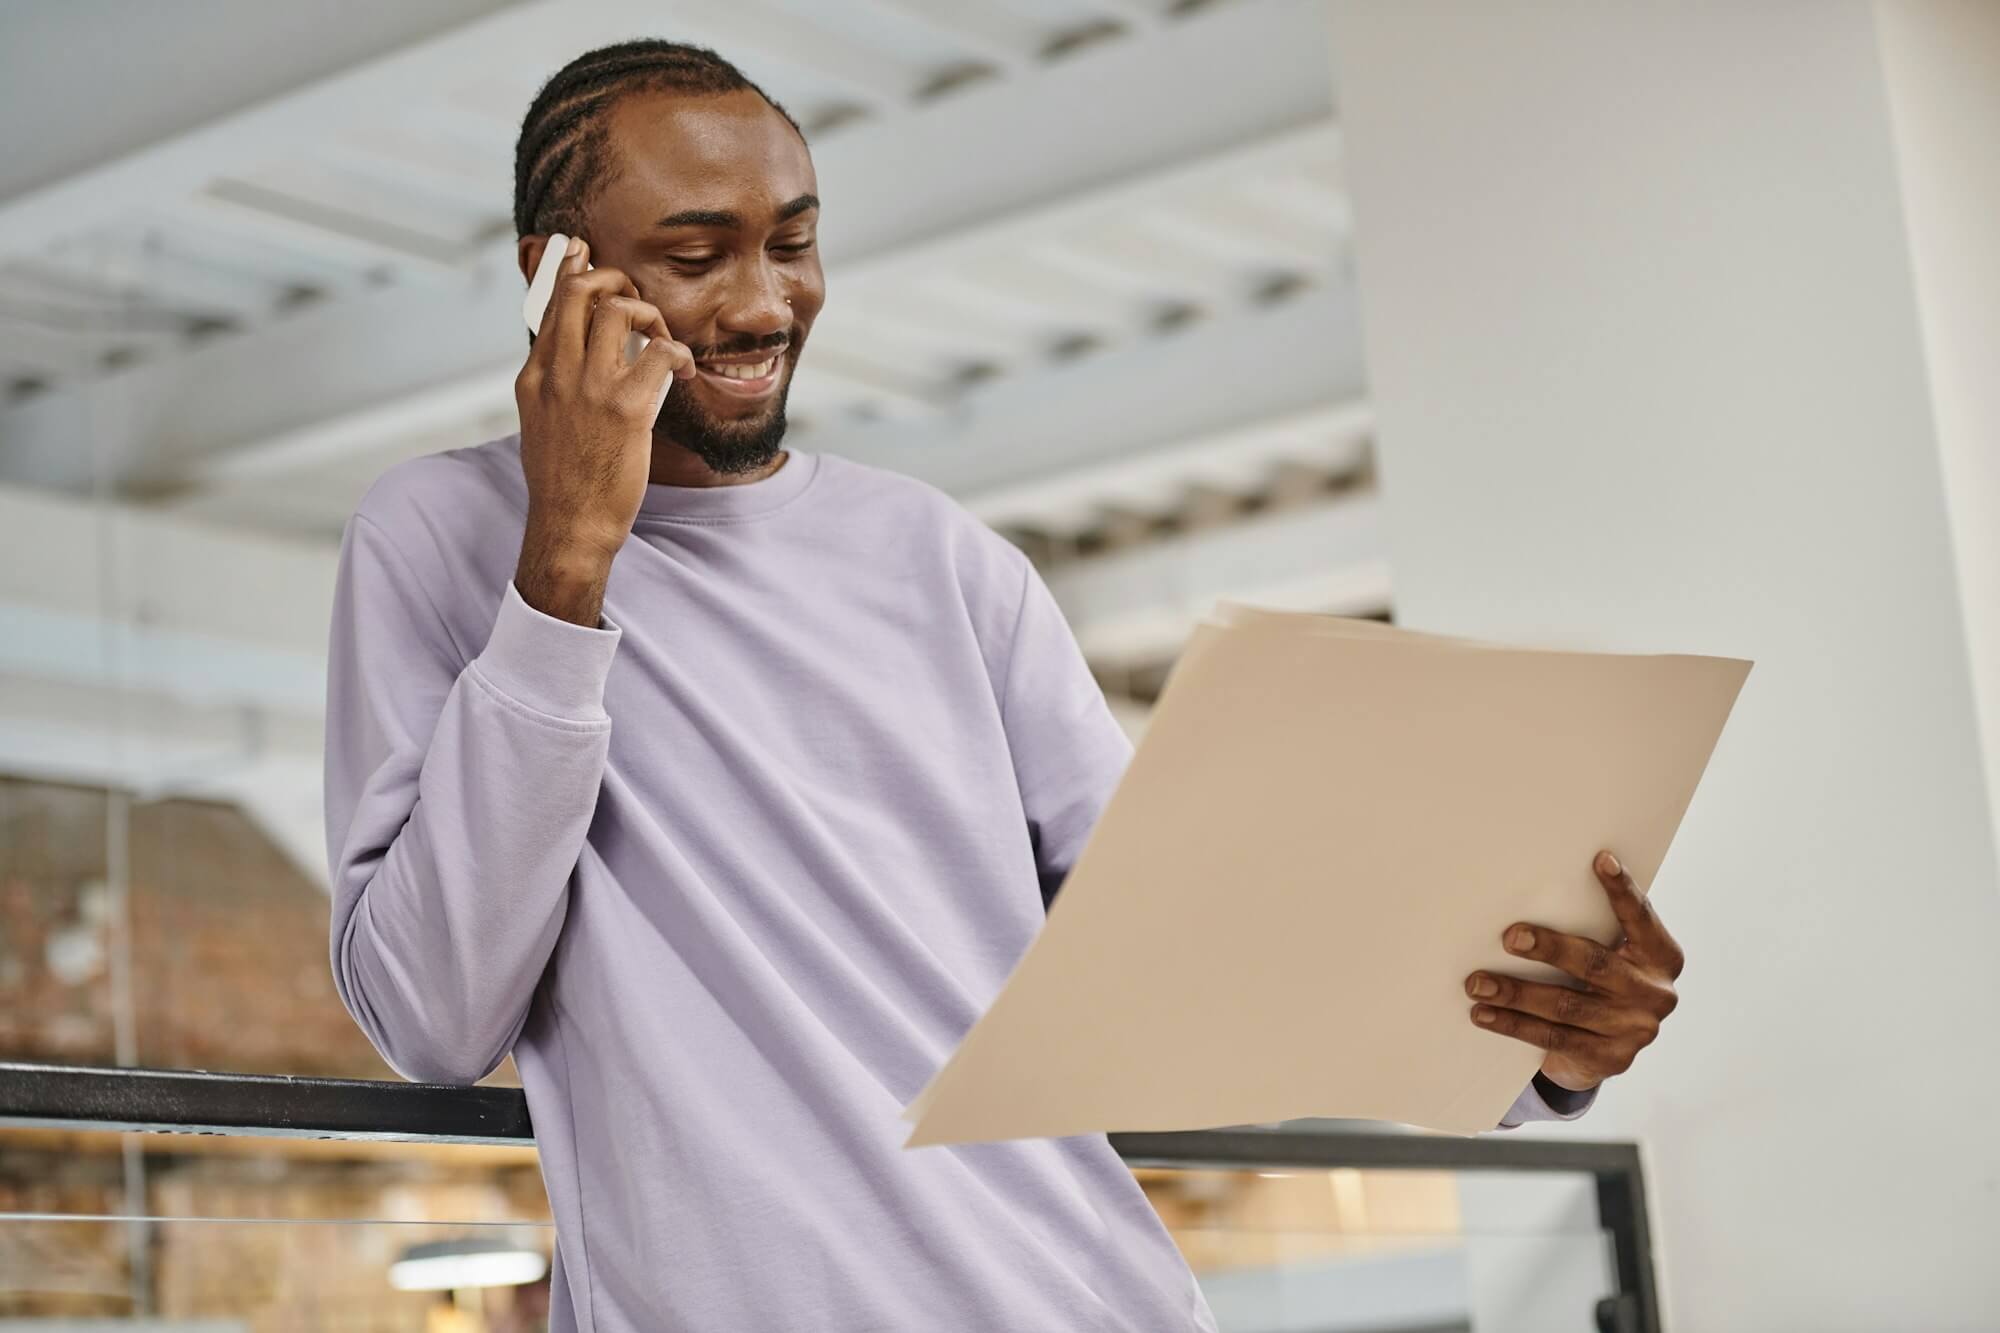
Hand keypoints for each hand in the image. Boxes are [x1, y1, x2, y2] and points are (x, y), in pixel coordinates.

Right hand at [514, 237, 694, 621]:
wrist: (570, 525)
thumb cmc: (562, 482)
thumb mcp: (539, 424)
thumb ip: (551, 386)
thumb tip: (563, 359)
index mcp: (533, 377)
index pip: (548, 304)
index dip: (569, 270)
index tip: (583, 253)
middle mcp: (557, 373)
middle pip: (579, 290)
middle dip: (612, 279)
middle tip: (635, 300)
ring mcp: (590, 388)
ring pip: (619, 309)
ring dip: (649, 314)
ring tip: (660, 339)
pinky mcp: (627, 408)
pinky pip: (660, 351)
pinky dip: (677, 353)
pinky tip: (681, 371)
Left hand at [1465, 849, 1683, 1092]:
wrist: (1605, 1049)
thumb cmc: (1599, 982)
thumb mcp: (1612, 955)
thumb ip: (1595, 929)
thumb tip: (1534, 891)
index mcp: (1661, 957)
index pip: (1640, 919)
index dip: (1622, 892)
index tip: (1601, 860)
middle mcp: (1655, 993)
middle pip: (1595, 965)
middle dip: (1549, 949)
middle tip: (1510, 937)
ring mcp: (1635, 1030)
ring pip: (1565, 1005)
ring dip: (1515, 993)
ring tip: (1477, 983)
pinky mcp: (1609, 1059)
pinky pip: (1552, 1037)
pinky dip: (1512, 1024)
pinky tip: (1484, 1014)